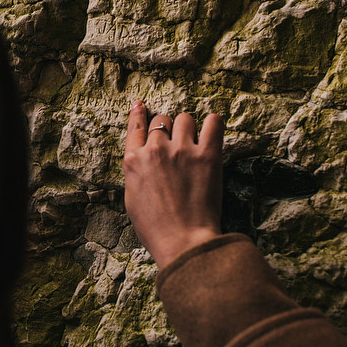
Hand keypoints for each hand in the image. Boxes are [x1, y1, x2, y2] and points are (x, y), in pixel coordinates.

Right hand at [123, 100, 224, 268]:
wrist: (182, 240)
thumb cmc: (156, 228)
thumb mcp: (132, 198)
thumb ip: (135, 172)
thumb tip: (140, 159)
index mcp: (134, 161)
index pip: (136, 126)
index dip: (139, 113)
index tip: (141, 105)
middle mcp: (156, 150)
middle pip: (162, 120)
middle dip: (169, 129)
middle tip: (177, 145)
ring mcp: (182, 150)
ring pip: (185, 119)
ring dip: (189, 128)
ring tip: (194, 143)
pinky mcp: (208, 155)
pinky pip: (213, 122)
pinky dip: (213, 123)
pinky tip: (213, 130)